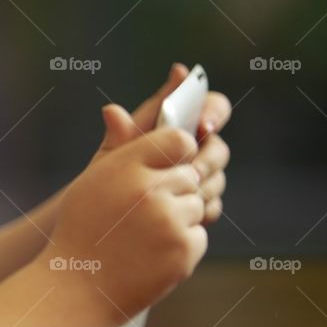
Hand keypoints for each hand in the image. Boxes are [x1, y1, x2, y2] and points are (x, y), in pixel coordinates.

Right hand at [42, 125, 207, 323]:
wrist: (76, 290)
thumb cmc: (81, 234)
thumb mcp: (92, 184)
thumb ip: (123, 153)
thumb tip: (135, 119)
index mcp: (124, 167)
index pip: (178, 140)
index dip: (178, 154)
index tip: (167, 170)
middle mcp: (148, 190)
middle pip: (190, 176)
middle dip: (174, 193)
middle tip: (143, 216)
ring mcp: (169, 221)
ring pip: (197, 207)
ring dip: (178, 220)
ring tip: (142, 238)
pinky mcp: (182, 250)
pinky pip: (198, 237)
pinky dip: (181, 247)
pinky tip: (150, 256)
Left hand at [92, 63, 231, 225]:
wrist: (109, 220)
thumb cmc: (110, 177)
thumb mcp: (113, 155)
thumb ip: (120, 134)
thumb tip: (111, 110)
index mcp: (176, 126)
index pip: (209, 106)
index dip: (213, 112)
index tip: (204, 125)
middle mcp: (194, 148)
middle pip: (217, 146)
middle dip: (208, 158)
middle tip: (193, 170)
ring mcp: (201, 176)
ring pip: (216, 177)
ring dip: (201, 186)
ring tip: (179, 194)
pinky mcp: (201, 203)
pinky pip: (211, 204)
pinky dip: (199, 209)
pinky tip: (182, 214)